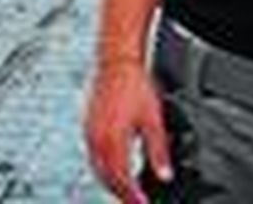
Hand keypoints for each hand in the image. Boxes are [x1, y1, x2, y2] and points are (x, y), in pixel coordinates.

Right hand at [84, 59, 171, 202]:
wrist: (116, 62)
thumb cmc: (133, 85)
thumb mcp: (153, 120)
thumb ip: (158, 151)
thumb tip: (164, 175)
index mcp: (113, 141)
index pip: (122, 180)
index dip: (133, 197)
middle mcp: (97, 140)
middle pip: (107, 179)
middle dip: (121, 195)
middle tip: (135, 203)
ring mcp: (89, 134)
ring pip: (97, 170)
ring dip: (111, 184)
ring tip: (126, 192)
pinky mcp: (87, 127)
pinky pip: (93, 157)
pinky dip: (103, 170)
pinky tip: (113, 169)